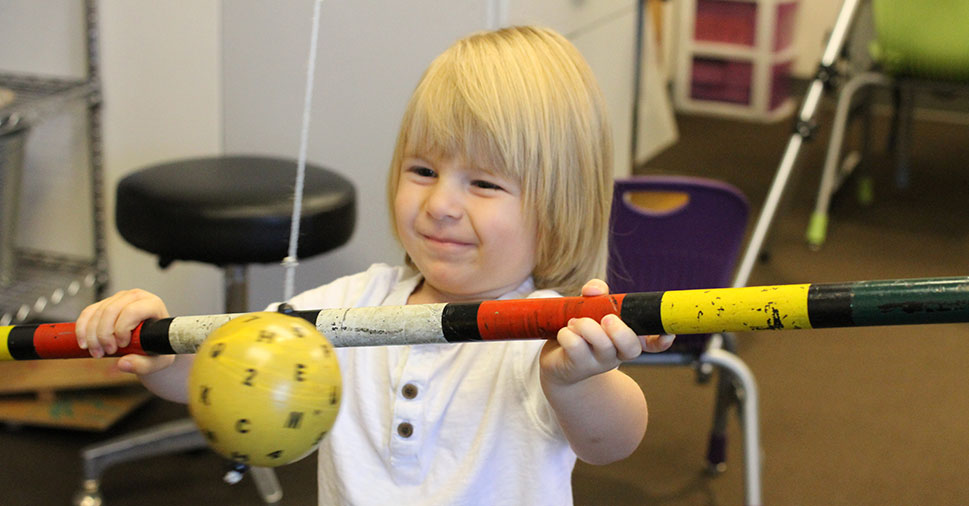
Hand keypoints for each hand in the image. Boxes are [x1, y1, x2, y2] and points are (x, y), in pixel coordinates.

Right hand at [75, 289, 174, 374]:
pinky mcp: (105, 304)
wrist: (151, 344)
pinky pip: (88, 313)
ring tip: (98, 352)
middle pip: (111, 310)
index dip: (122, 329)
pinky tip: (84, 344)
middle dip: (103, 335)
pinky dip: (82, 329)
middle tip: (106, 352)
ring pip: (97, 312)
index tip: (122, 345)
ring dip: (91, 335)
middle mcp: (135, 297)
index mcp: (153, 304)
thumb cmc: (159, 348)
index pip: (132, 311)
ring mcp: (119, 299)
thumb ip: (144, 365)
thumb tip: (123, 363)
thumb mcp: (158, 361)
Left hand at [540, 279, 674, 385]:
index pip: (652, 343)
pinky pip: (575, 347)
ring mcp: (598, 362)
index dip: (662, 340)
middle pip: (631, 348)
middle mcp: (616, 353)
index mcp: (625, 338)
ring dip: (587, 327)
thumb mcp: (589, 309)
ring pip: (602, 344)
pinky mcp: (577, 366)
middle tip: (607, 319)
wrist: (557, 362)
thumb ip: (597, 294)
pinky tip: (564, 333)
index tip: (668, 333)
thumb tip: (595, 290)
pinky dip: (567, 334)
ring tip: (575, 322)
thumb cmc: (579, 331)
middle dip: (620, 331)